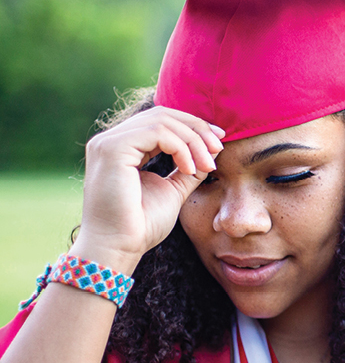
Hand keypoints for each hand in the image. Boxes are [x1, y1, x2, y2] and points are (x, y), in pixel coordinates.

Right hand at [71, 107, 224, 272]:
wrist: (119, 248)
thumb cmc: (141, 226)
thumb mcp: (173, 191)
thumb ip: (188, 169)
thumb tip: (212, 149)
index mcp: (122, 148)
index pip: (161, 121)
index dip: (193, 126)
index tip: (218, 141)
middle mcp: (111, 140)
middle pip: (162, 114)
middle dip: (197, 129)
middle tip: (219, 148)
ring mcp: (108, 142)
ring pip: (162, 121)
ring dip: (193, 140)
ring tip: (207, 165)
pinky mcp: (111, 149)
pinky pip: (157, 132)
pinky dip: (181, 147)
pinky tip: (190, 169)